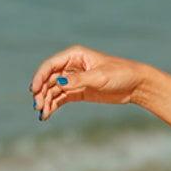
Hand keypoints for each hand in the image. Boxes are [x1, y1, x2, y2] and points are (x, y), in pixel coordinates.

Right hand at [28, 45, 145, 121]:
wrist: (136, 85)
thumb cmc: (121, 74)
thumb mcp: (100, 77)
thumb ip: (79, 80)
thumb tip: (59, 83)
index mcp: (74, 55)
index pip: (50, 66)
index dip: (39, 77)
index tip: (34, 91)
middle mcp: (71, 66)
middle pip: (49, 79)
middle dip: (41, 92)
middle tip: (38, 106)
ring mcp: (73, 79)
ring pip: (53, 90)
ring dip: (46, 101)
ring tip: (42, 114)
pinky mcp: (78, 92)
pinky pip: (61, 98)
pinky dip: (53, 106)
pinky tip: (47, 114)